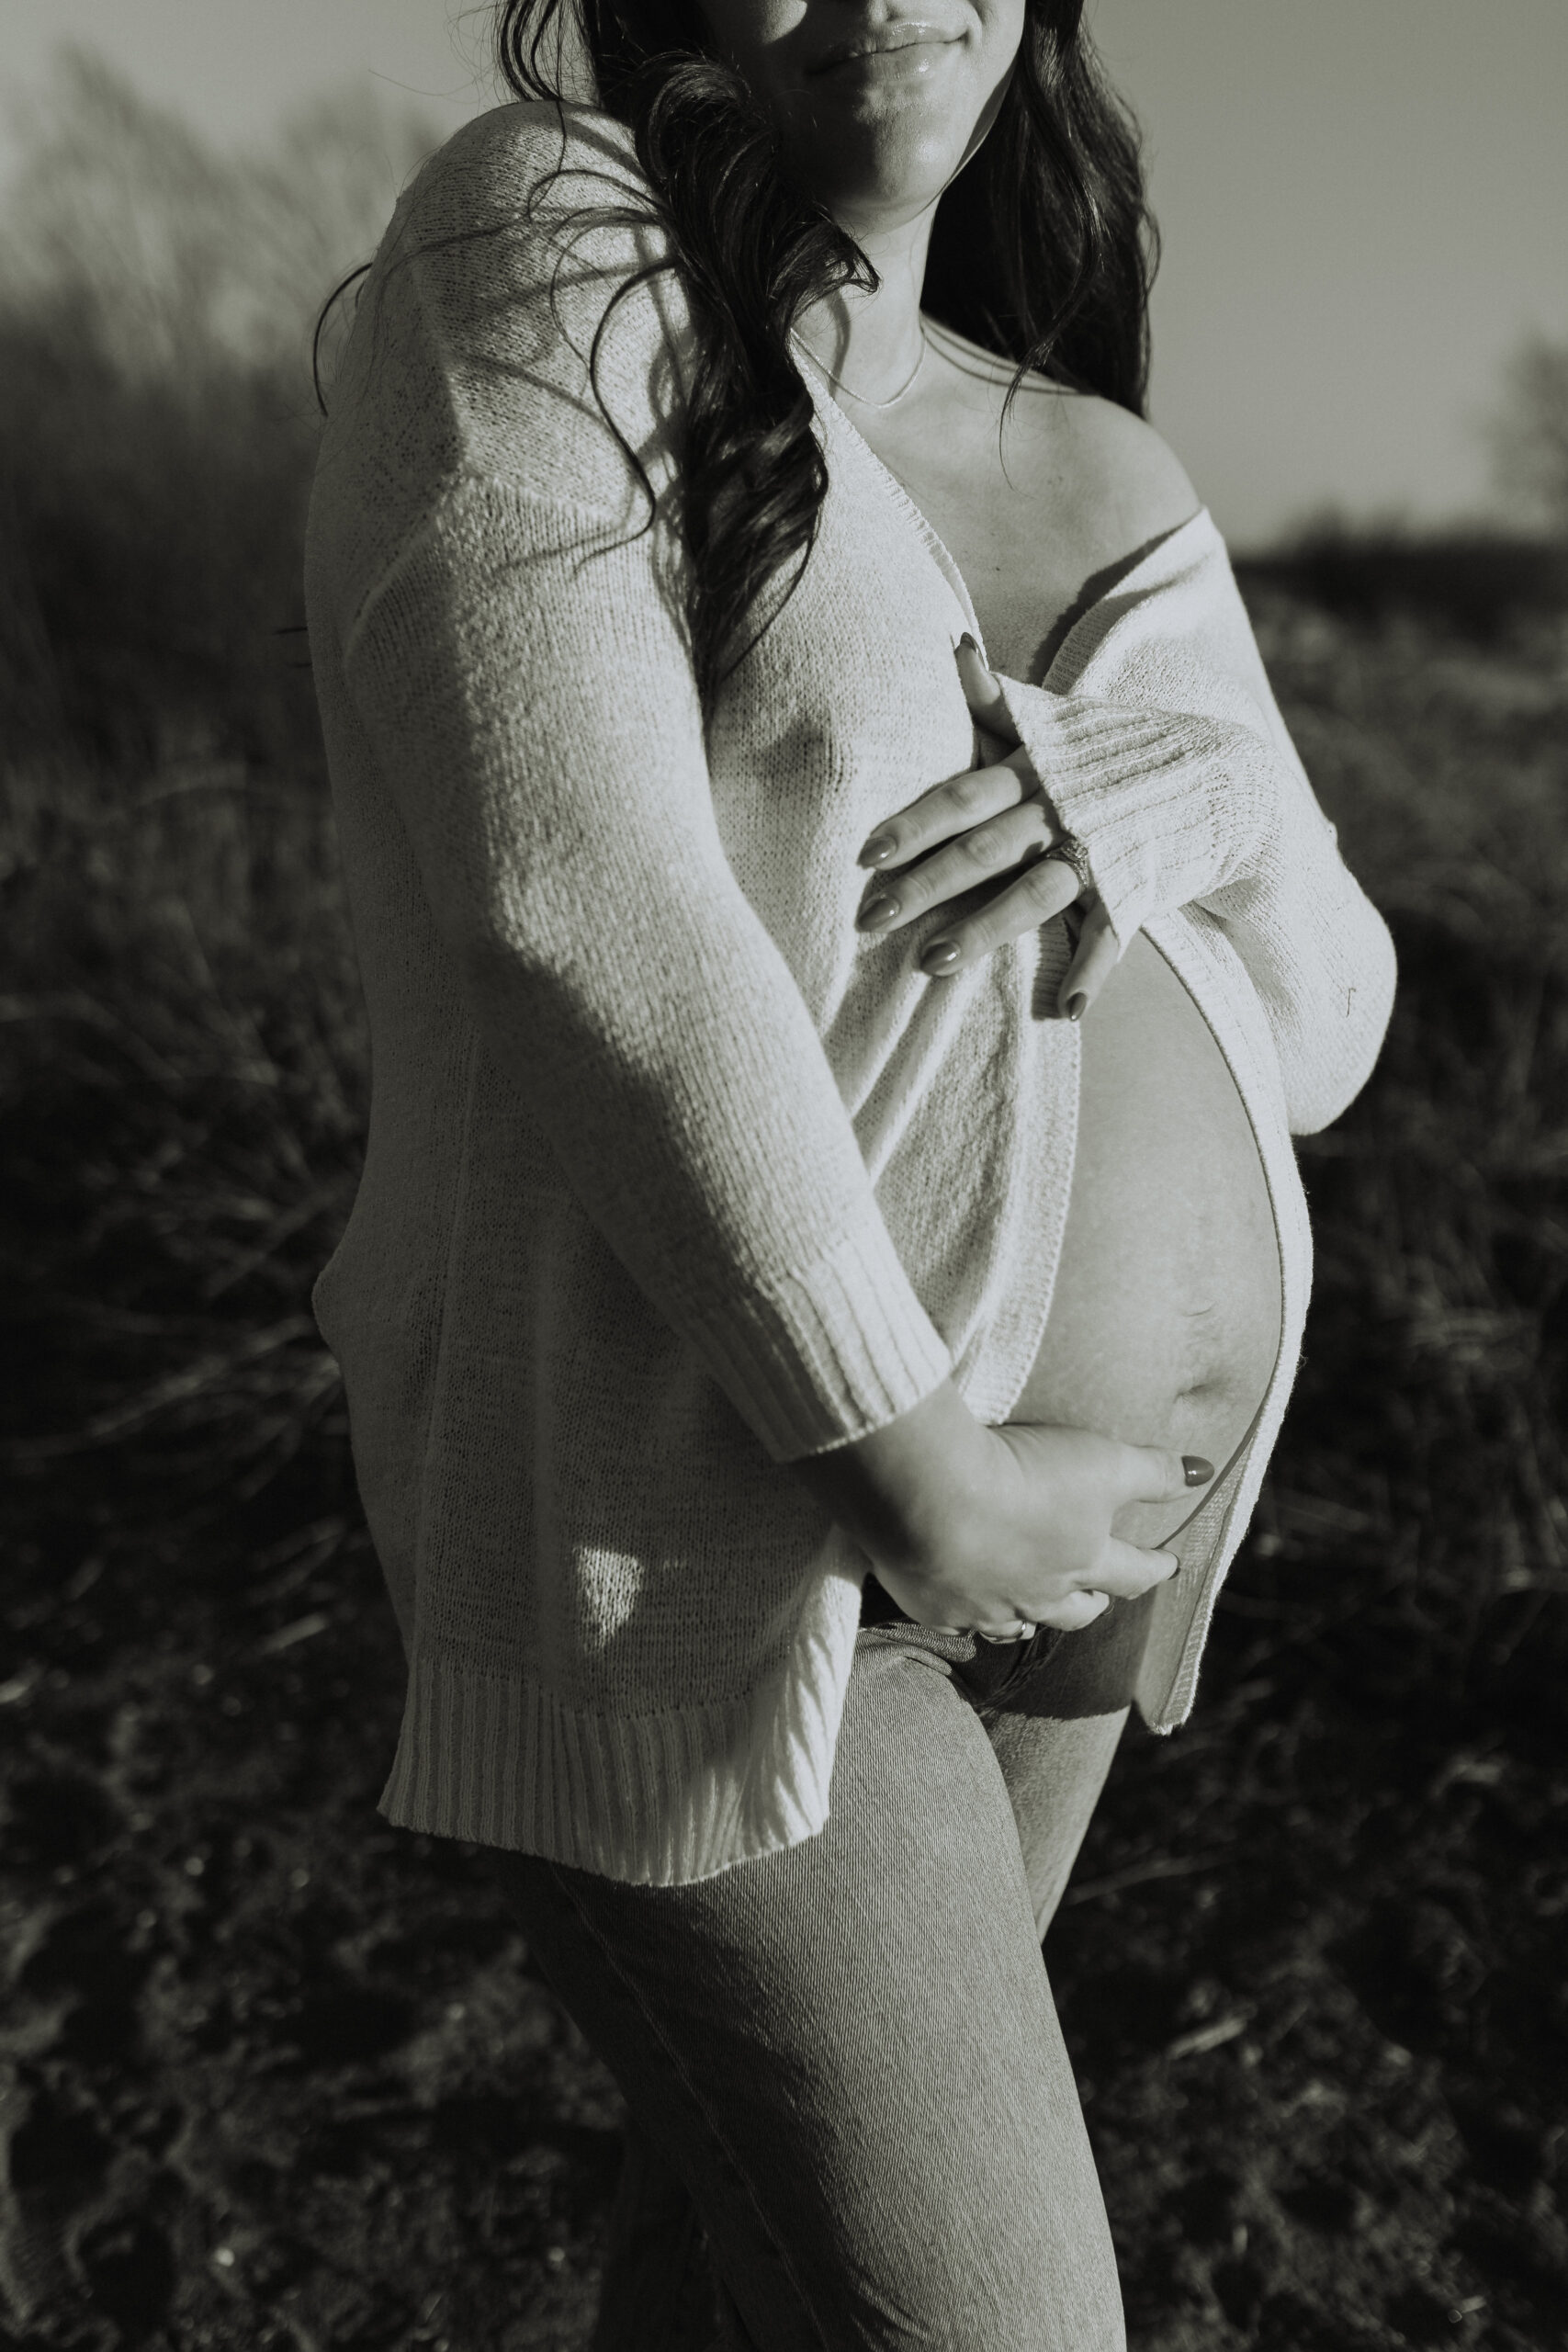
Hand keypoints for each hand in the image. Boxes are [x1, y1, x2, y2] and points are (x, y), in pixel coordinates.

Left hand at [854, 636, 1121, 1018]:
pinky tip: (1065, 1008)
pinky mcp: (1136, 889)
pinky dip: (1092, 972)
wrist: (1219, 776)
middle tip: (870, 920)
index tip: (864, 853)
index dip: (914, 822)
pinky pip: (1113, 935)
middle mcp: (1063, 809)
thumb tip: (954, 646)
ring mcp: (1101, 852)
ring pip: (1036, 894)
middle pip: (986, 848)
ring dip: (985, 931)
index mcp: (1037, 767)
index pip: (963, 794)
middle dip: (925, 884)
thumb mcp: (1058, 720)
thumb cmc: (1115, 752)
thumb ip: (998, 700)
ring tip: (930, 964)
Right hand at [868, 1418, 1208, 1635]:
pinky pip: (957, 1620)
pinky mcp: (931, 1604)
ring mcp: (982, 1606)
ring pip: (1016, 1624)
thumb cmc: (1025, 1474)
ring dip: (1030, 1617)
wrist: (927, 1494)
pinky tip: (961, 1604)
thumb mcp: (1102, 1461)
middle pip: (1076, 1611)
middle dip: (1094, 1603)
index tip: (1170, 1566)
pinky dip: (967, 1613)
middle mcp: (1037, 1595)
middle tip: (1101, 1597)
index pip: (1132, 1573)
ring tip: (1032, 1612)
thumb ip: (1154, 1471)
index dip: (1155, 1567)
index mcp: (1083, 1561)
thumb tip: (1206, 1473)